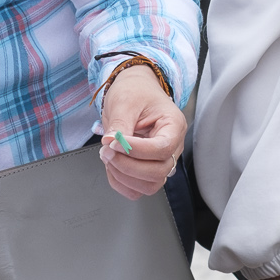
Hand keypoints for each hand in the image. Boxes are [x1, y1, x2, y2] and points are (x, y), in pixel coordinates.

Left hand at [98, 61, 184, 200]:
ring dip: (124, 176)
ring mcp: (161, 160)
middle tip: (106, 150)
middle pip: (158, 172)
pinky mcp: (148, 169)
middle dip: (127, 165)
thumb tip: (110, 144)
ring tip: (107, 156)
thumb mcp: (125, 102)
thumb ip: (120, 125)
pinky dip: (121, 183)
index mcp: (173, 126)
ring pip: (150, 186)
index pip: (162, 148)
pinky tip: (111, 166)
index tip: (114, 142)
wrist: (134, 90)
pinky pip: (138, 189)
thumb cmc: (135, 92)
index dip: (136, 151)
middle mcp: (172, 146)